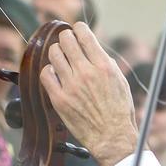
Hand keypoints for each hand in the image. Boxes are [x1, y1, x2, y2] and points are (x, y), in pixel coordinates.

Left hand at [41, 22, 138, 165]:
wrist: (113, 137)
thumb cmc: (119, 111)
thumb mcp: (120, 82)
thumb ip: (105, 63)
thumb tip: (91, 48)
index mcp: (103, 66)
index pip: (83, 33)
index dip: (79, 28)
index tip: (77, 31)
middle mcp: (86, 72)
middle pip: (65, 40)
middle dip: (66, 38)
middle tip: (68, 44)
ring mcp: (71, 85)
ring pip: (53, 54)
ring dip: (57, 53)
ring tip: (62, 59)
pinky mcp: (59, 98)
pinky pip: (46, 74)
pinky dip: (49, 71)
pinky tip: (56, 75)